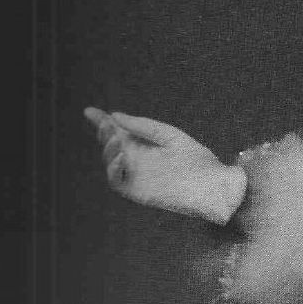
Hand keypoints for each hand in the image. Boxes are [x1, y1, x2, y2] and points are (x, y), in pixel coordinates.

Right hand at [84, 109, 245, 222]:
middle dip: (104, 134)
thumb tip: (115, 115)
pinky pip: (117, 182)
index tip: (89, 111)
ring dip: (108, 150)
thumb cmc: (197, 160)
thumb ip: (144, 126)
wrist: (212, 185)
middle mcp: (136, 160)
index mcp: (144, 144)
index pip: (118, 131)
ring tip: (116, 140)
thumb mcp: (169, 136)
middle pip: (111, 145)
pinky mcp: (137, 192)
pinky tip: (119, 158)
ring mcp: (136, 176)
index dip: (102, 121)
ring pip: (110, 163)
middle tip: (107, 126)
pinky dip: (113, 170)